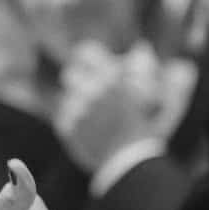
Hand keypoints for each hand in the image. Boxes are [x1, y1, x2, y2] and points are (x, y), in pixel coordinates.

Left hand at [56, 44, 195, 174]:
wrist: (128, 162)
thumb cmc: (141, 128)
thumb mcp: (146, 95)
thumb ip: (140, 68)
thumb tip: (141, 46)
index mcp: (111, 77)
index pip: (84, 53)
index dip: (85, 58)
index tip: (85, 64)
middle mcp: (91, 89)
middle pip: (70, 75)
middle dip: (78, 83)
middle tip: (88, 96)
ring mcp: (76, 108)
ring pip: (66, 97)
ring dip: (76, 104)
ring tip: (92, 119)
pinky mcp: (65, 126)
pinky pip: (62, 116)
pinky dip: (72, 123)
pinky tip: (88, 131)